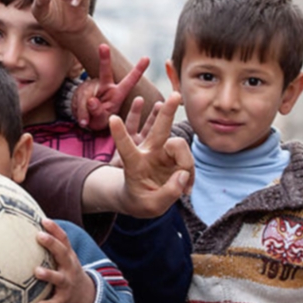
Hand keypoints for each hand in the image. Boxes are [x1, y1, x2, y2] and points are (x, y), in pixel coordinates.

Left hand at [33, 219, 95, 302]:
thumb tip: (27, 226)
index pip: (63, 239)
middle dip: (52, 244)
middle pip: (62, 253)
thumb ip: (51, 245)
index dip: (55, 229)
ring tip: (37, 271)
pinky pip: (56, 302)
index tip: (44, 220)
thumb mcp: (64, 257)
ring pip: (59, 278)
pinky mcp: (64, 298)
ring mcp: (67, 282)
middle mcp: (69, 267)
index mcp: (68, 255)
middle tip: (39, 236)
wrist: (85, 296)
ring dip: (48, 274)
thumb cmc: (67, 271)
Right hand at [72, 44, 148, 129]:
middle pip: (105, 71)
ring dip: (84, 110)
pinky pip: (77, 100)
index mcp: (118, 93)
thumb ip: (98, 113)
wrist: (86, 121)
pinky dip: (78, 111)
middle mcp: (106, 86)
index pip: (130, 81)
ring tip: (85, 121)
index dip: (138, 70)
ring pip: (86, 95)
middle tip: (103, 46)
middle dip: (104, 58)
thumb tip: (91, 101)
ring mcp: (92, 86)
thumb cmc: (100, 119)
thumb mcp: (102, 120)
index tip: (147, 58)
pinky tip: (81, 116)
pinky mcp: (80, 90)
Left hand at [108, 92, 192, 216]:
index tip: (112, 118)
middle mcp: (148, 153)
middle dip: (167, 112)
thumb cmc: (140, 201)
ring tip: (185, 189)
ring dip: (186, 164)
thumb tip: (183, 174)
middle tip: (175, 95)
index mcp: (133, 164)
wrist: (141, 198)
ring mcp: (162, 152)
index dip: (119, 134)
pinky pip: (188, 158)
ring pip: (179, 146)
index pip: (126, 148)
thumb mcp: (150, 206)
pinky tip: (187, 188)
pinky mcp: (173, 155)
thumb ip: (168, 193)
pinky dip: (191, 173)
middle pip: (158, 129)